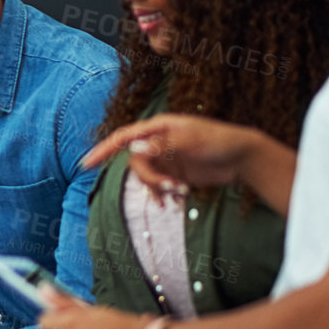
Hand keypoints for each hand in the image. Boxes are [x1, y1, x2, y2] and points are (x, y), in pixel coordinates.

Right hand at [82, 114, 264, 200]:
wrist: (242, 158)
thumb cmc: (218, 141)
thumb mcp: (189, 141)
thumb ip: (160, 145)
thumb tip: (132, 146)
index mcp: (157, 127)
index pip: (123, 138)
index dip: (102, 150)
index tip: (85, 165)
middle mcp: (157, 142)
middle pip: (136, 163)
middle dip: (148, 179)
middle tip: (170, 188)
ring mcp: (165, 158)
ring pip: (146, 177)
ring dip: (157, 188)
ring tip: (178, 194)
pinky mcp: (174, 173)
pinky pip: (159, 186)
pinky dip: (163, 194)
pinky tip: (175, 201)